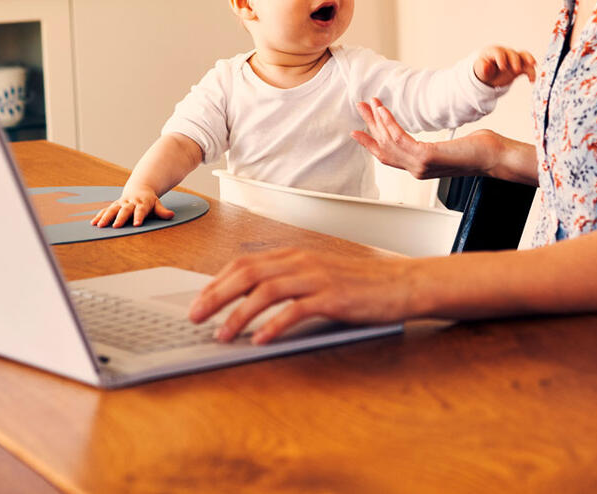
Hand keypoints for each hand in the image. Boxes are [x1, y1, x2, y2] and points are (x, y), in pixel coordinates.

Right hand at [90, 183, 174, 227]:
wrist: (139, 188)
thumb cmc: (149, 201)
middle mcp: (130, 202)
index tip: (137, 224)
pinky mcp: (114, 205)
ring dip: (106, 217)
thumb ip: (162, 211)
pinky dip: (99, 216)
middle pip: (125, 210)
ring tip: (100, 226)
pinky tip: (93, 223)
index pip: (141, 210)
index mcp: (142, 202)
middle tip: (116, 226)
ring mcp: (121, 203)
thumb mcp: (157, 204)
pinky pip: (106, 210)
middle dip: (120, 218)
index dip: (139, 217)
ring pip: (112, 209)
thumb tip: (171, 215)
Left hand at [188, 247, 412, 343]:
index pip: (243, 264)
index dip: (216, 282)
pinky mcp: (333, 297)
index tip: (198, 301)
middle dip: (215, 295)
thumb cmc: (360, 284)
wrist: (402, 283)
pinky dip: (274, 325)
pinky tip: (261, 340)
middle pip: (246, 274)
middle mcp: (301, 262)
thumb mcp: (317, 276)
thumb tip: (250, 300)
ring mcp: (317, 278)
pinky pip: (296, 310)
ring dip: (239, 314)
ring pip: (266, 291)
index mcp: (293, 255)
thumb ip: (287, 282)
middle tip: (194, 317)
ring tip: (222, 334)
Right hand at [352, 99, 509, 178]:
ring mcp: (421, 166)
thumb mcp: (449, 146)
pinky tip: (384, 111)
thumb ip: (434, 145)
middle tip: (361, 108)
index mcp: (421, 167)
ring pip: (389, 142)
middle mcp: (418, 170)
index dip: (371, 144)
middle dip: (369, 126)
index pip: (389, 157)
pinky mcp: (426, 157)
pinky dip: (389, 123)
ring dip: (377, 120)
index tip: (359, 131)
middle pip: (383, 148)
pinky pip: (401, 138)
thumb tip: (432, 138)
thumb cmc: (479, 150)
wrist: (495, 156)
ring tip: (371, 104)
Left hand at [474, 46, 536, 87]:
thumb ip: (483, 68)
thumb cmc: (484, 69)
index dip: (501, 58)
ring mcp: (513, 59)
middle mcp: (505, 53)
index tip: (502, 68)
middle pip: (512, 53)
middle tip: (516, 69)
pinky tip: (531, 80)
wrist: (490, 73)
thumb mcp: (480, 70)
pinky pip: (528, 66)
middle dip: (515, 61)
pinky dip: (531, 72)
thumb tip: (485, 67)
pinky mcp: (520, 66)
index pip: (498, 52)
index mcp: (493, 52)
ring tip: (533, 65)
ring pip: (523, 55)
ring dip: (529, 59)